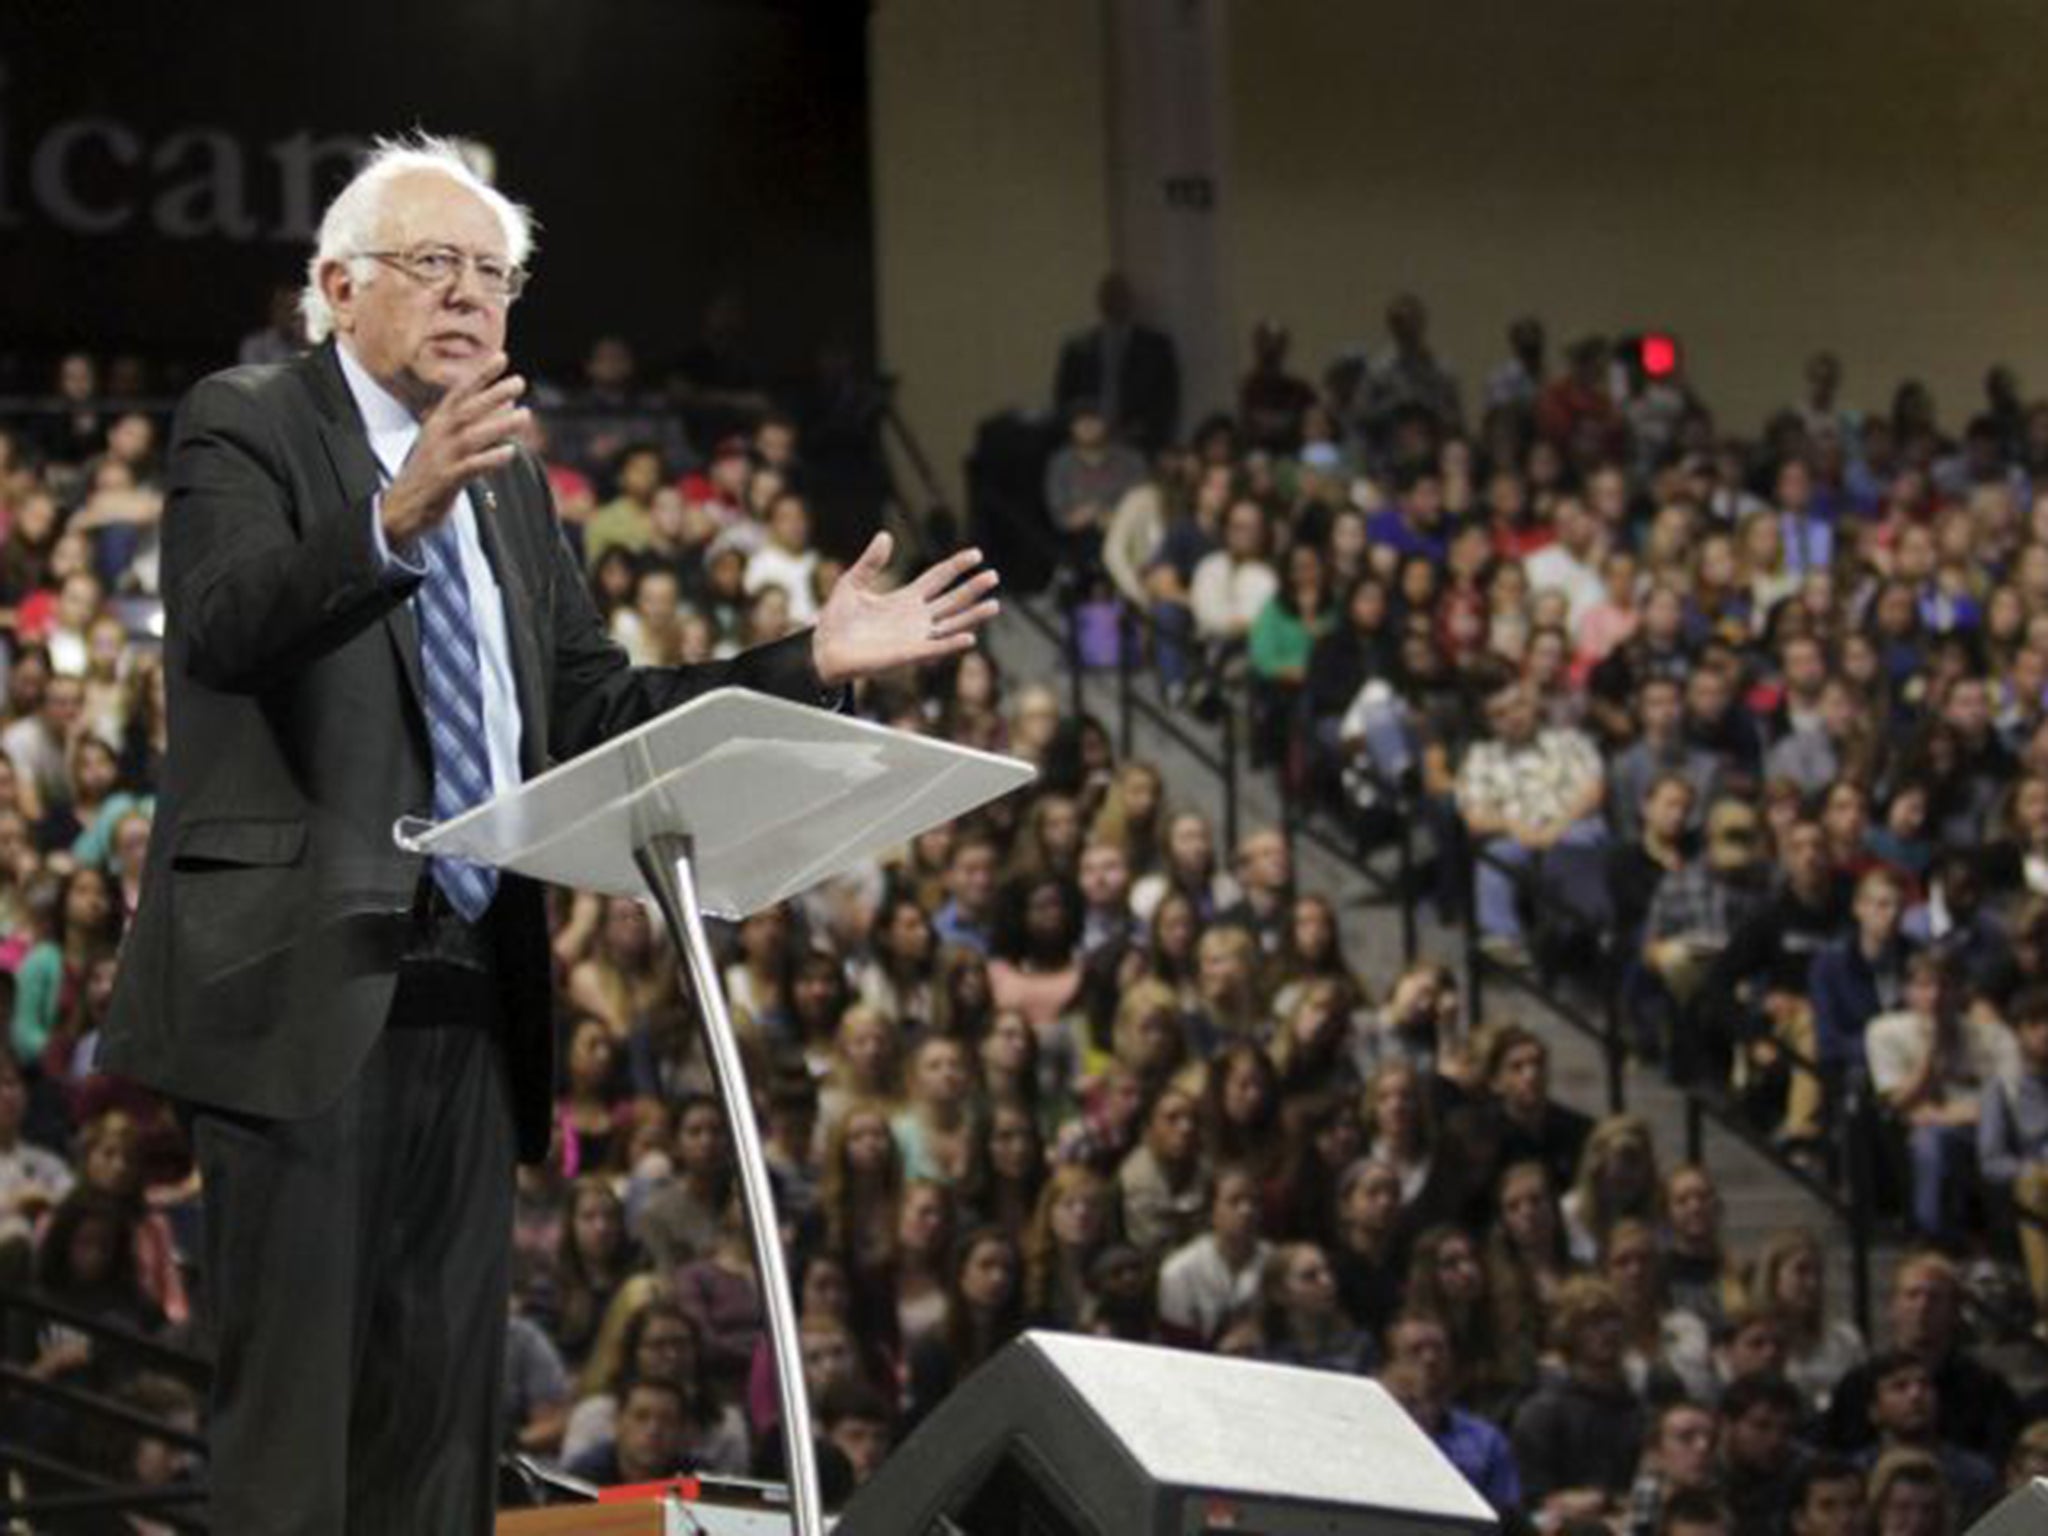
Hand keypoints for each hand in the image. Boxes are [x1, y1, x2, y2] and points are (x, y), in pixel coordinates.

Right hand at [380, 352, 529, 546]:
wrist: (400, 506)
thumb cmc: (429, 470)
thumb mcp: (445, 440)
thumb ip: (474, 421)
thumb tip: (508, 401)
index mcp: (437, 422)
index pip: (460, 392)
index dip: (481, 374)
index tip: (502, 357)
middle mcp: (438, 435)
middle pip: (468, 410)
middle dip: (493, 394)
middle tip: (519, 381)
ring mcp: (442, 457)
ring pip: (473, 436)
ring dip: (499, 424)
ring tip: (525, 415)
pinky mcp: (446, 480)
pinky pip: (471, 467)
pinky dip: (490, 458)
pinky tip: (510, 452)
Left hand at [809, 534, 999, 686]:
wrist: (823, 650)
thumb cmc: (836, 620)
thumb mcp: (852, 583)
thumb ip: (871, 562)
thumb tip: (886, 535)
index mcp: (906, 599)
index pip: (939, 578)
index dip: (957, 566)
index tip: (977, 554)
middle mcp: (916, 618)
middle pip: (952, 600)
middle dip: (972, 589)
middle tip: (993, 576)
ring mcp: (914, 637)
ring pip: (951, 625)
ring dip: (972, 616)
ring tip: (994, 605)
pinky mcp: (907, 655)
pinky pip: (935, 650)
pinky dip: (952, 644)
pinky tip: (970, 638)